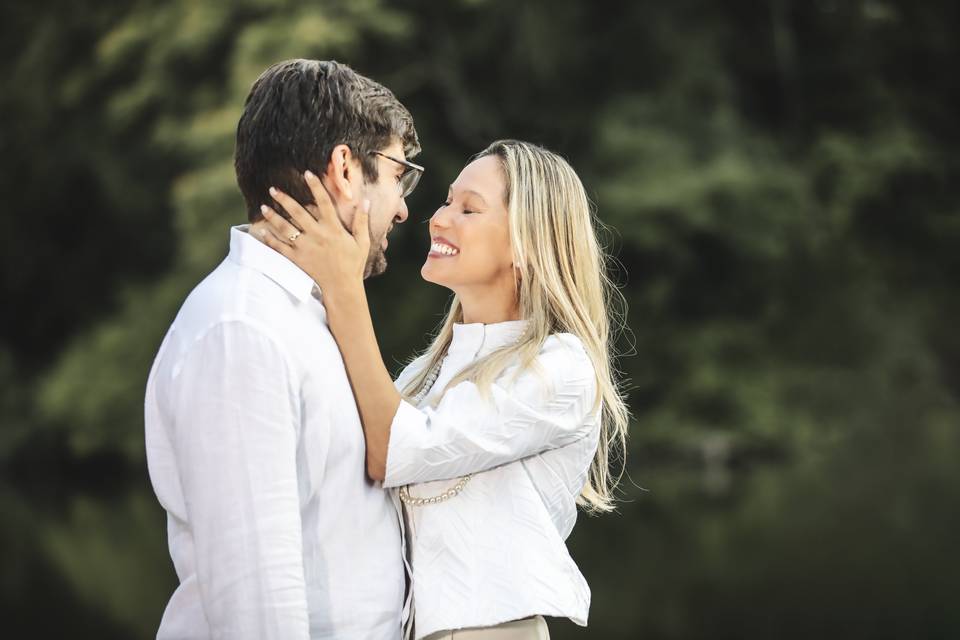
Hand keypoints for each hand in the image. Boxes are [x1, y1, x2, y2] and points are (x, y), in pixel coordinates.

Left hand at [259, 171, 370, 289]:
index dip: (315, 186)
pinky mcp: (298, 259)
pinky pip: (280, 247)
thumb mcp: (362, 242)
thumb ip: (362, 221)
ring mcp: (306, 247)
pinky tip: (262, 231)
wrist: (342, 288)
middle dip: (284, 199)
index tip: (307, 173)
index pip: (323, 202)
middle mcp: (317, 235)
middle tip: (273, 189)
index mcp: (333, 229)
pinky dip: (270, 239)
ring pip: (285, 228)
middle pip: (298, 212)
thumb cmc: (353, 265)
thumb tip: (366, 201)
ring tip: (263, 206)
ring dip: (273, 216)